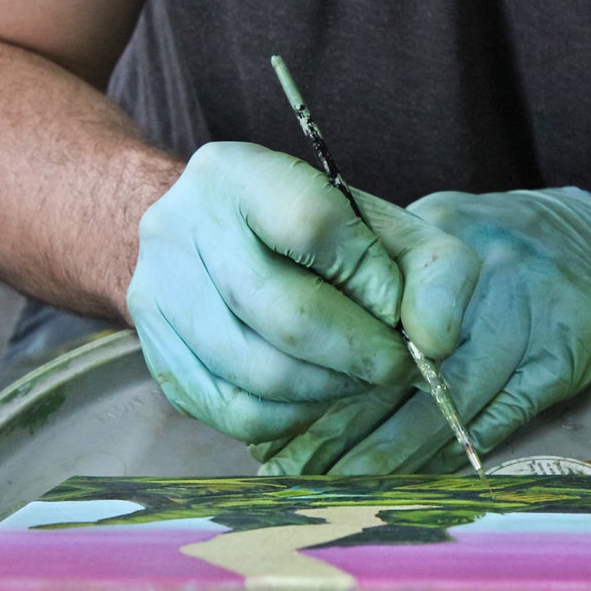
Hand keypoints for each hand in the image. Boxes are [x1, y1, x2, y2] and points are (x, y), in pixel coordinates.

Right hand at [126, 141, 478, 442]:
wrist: (218, 242)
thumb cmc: (315, 239)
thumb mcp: (384, 231)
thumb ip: (435, 272)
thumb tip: (435, 342)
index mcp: (235, 173)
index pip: (312, 224)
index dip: (371, 280)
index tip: (398, 309)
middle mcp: (179, 227)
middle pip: (284, 312)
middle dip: (359, 352)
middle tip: (393, 365)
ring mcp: (155, 293)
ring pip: (259, 372)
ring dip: (330, 389)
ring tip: (356, 375)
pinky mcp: (154, 355)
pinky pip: (235, 413)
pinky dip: (292, 416)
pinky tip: (315, 393)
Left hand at [255, 187, 590, 474]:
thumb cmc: (487, 253)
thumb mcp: (429, 240)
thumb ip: (373, 289)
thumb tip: (295, 361)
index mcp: (434, 249)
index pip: (367, 328)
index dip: (323, 387)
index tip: (280, 431)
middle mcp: (479, 286)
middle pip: (402, 374)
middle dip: (343, 434)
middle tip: (295, 475)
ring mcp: (523, 326)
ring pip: (449, 409)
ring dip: (392, 460)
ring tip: (341, 493)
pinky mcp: (557, 364)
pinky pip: (497, 422)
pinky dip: (451, 458)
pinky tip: (411, 487)